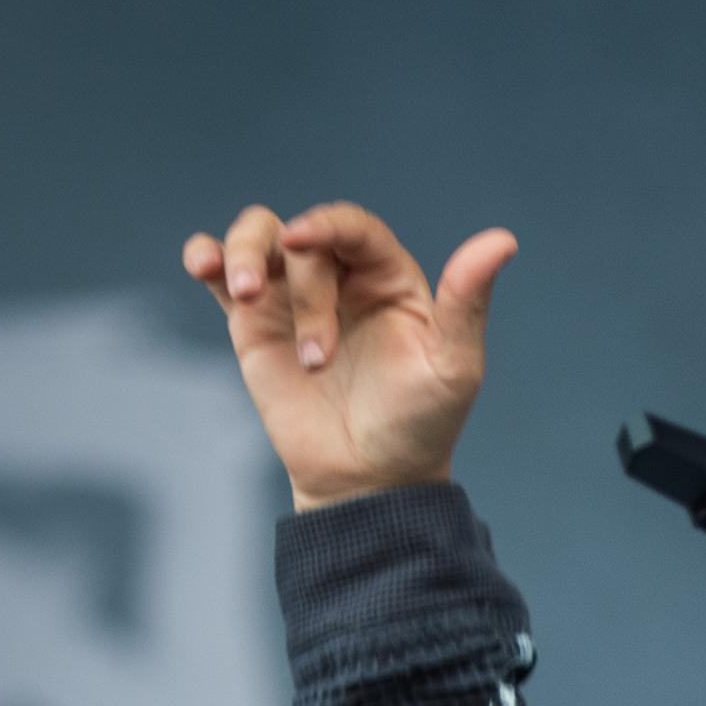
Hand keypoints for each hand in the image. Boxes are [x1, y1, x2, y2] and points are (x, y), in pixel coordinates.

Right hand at [178, 200, 517, 508]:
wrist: (367, 481)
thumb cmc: (419, 426)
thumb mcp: (453, 366)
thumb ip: (467, 302)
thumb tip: (502, 240)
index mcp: (389, 277)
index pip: (352, 227)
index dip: (325, 223)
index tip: (300, 241)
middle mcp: (340, 277)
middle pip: (302, 236)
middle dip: (303, 284)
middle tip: (318, 355)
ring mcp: (293, 295)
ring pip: (257, 237)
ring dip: (242, 253)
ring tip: (243, 296)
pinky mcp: (252, 322)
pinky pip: (221, 272)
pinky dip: (206, 255)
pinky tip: (203, 265)